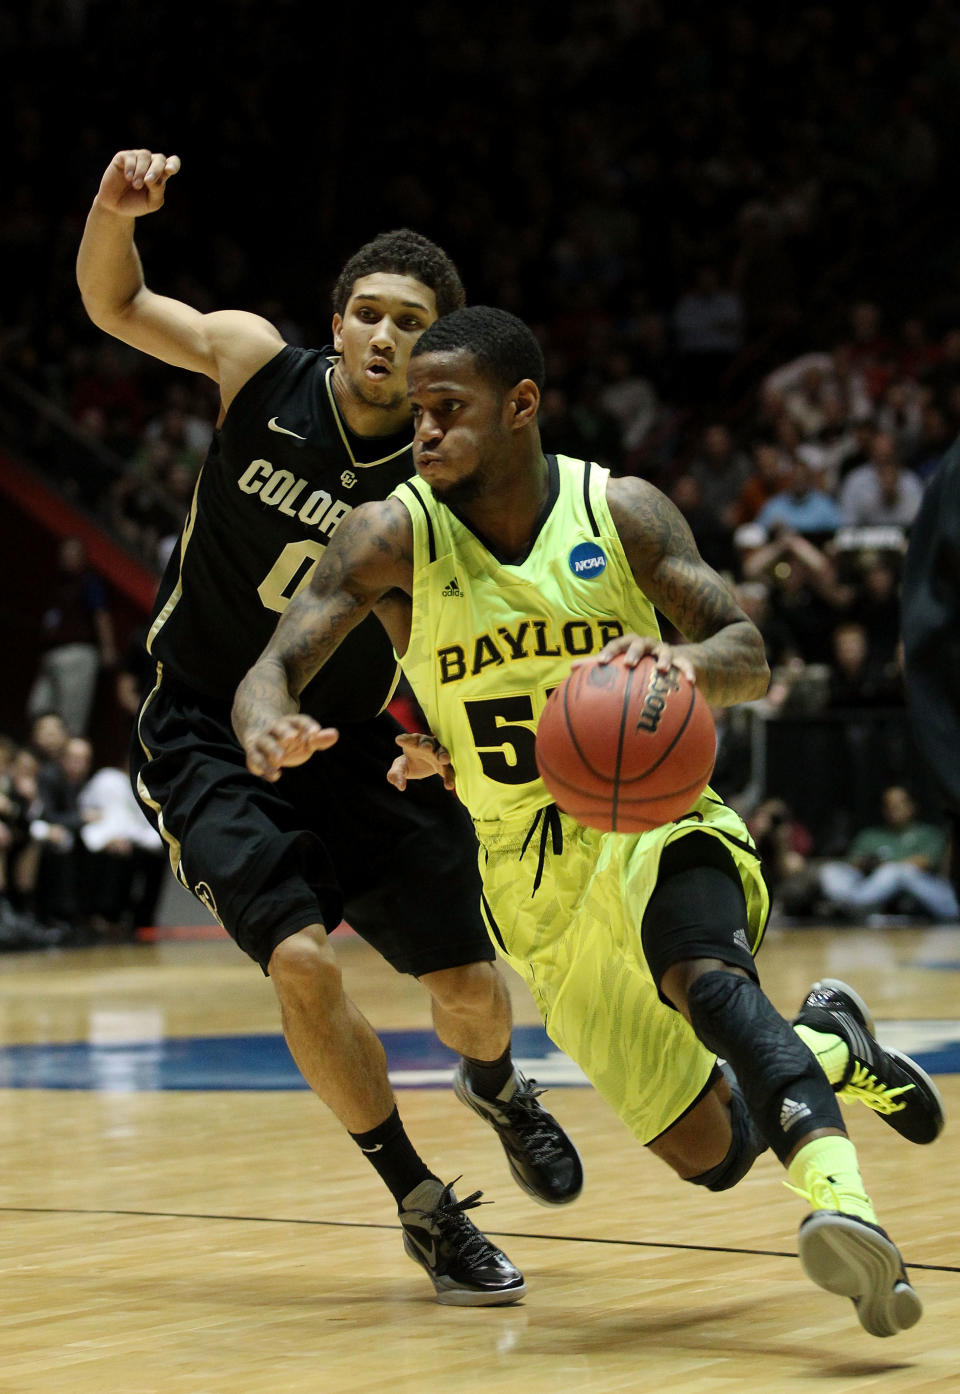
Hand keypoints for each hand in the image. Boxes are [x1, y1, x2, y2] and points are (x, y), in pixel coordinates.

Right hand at [96, 149, 180, 218]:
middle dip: (156, 170)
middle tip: (148, 182)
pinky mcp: (122, 157)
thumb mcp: (152, 202)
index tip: (170, 170)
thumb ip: (157, 190)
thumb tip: (152, 177)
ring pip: (145, 155)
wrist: (115, 207)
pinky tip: (128, 178)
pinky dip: (131, 168)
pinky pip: (130, 157)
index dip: (174, 164)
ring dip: (141, 171)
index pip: (172, 162)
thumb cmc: (136, 204)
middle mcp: (150, 163)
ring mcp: (136, 158)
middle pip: (160, 159)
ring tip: (136, 185)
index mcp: (161, 174)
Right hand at [244, 715, 338, 781]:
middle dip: (284, 732)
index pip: (299, 721)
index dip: (307, 726)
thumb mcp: (305, 738)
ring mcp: (263, 741)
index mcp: (290, 723)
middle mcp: (274, 729)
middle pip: (278, 728)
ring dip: (272, 750)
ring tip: (280, 760)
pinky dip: (263, 767)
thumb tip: (335, 734)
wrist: (259, 733)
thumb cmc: (290, 739)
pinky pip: (256, 759)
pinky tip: (275, 776)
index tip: (316, 732)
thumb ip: (319, 739)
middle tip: (292, 738)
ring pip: (265, 743)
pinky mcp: (254, 754)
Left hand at [387, 733, 455, 791]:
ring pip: (442, 752)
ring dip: (443, 755)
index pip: (409, 739)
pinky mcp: (445, 765)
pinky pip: (449, 770)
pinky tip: (449, 786)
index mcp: (413, 742)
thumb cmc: (408, 764)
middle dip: (427, 744)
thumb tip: (401, 787)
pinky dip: (449, 777)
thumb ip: (396, 775)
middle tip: (425, 747)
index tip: (398, 740)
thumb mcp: (399, 768)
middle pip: (428, 742)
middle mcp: (427, 745)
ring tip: (444, 760)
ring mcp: (438, 754)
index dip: (405, 739)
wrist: (420, 766)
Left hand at [579, 632, 697, 684]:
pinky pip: (685, 665)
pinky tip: (691, 682)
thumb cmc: (636, 665)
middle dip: (634, 652)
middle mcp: (646, 645)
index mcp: (629, 645)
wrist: (668, 662)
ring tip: (661, 669)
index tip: (602, 663)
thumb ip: (596, 667)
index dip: (609, 652)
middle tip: (629, 664)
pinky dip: (688, 671)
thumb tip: (570, 669)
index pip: (617, 645)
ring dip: (663, 658)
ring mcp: (664, 651)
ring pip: (665, 651)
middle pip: (639, 643)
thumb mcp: (618, 665)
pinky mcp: (681, 660)